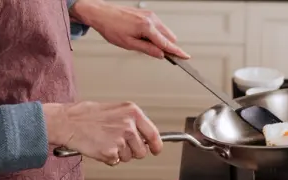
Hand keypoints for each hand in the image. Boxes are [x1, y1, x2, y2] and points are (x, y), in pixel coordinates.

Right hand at [43, 101, 162, 165]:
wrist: (67, 122)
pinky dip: (107, 158)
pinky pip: (115, 161)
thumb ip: (131, 121)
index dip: (156, 145)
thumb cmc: (87, 115)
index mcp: (132, 112)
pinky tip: (99, 147)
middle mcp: (129, 125)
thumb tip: (144, 136)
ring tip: (104, 142)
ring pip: (128, 157)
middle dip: (132, 151)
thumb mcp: (115, 110)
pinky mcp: (110, 152)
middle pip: (141, 151)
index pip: (153, 134)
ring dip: (118, 154)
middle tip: (117, 143)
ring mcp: (120, 139)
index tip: (156, 150)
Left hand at [71, 0, 189, 58]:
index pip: (166, 43)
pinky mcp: (147, 13)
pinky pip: (158, 26)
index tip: (185, 57)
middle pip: (168, 37)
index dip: (177, 52)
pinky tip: (141, 36)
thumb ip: (147, 50)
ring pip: (164, 32)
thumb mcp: (129, 44)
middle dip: (165, 46)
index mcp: (147, 27)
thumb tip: (160, 55)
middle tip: (153, 53)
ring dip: (158, 40)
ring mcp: (150, 15)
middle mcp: (151, 19)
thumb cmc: (111, 28)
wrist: (101, 13)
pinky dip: (154, 34)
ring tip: (140, 42)